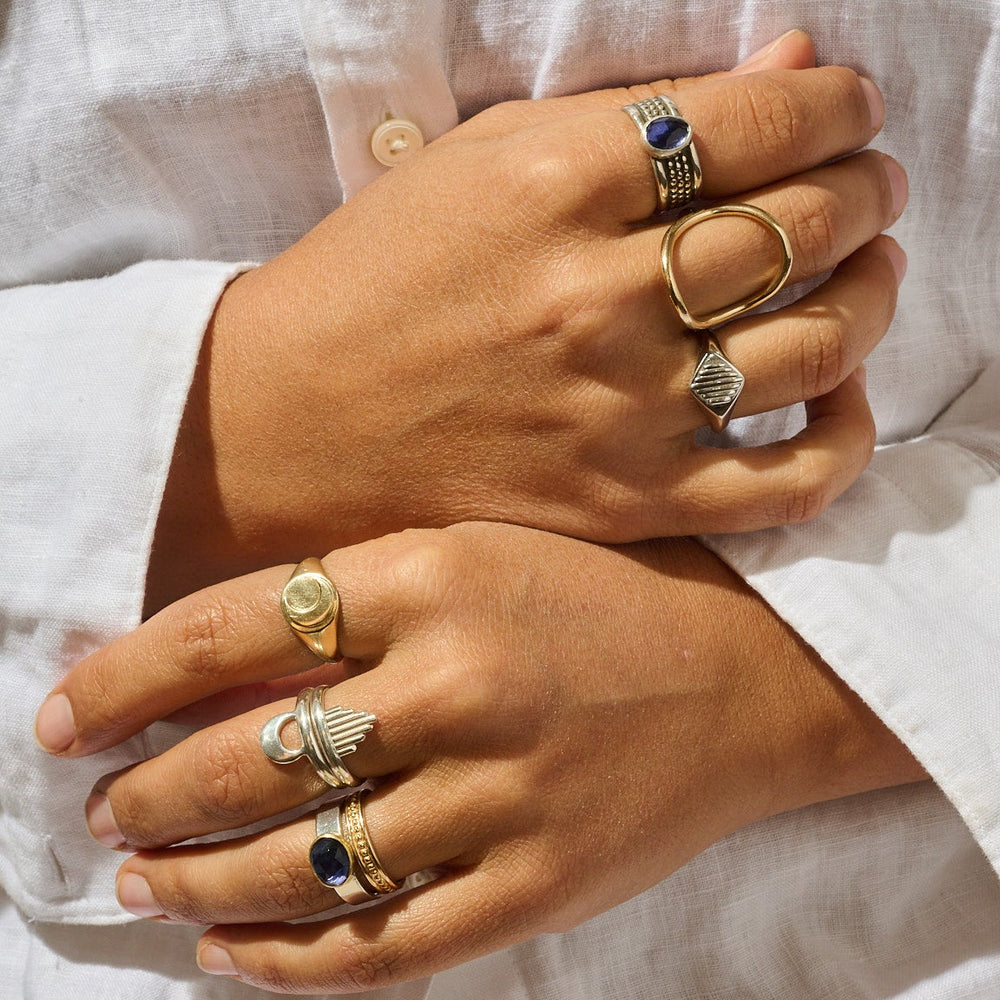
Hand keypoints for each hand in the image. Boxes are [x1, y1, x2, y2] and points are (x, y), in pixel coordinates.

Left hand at [36, 523, 924, 992]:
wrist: (747, 672)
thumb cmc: (606, 594)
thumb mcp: (481, 549)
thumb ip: (359, 593)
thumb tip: (217, 656)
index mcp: (436, 575)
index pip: (232, 625)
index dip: (126, 675)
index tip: (62, 713)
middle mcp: (460, 683)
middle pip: (251, 756)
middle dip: (149, 790)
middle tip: (102, 805)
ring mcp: (502, 796)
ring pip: (302, 863)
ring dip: (196, 879)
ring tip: (140, 879)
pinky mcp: (540, 884)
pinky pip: (388, 945)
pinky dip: (291, 965)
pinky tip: (231, 954)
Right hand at [148, 32, 905, 609]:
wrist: (291, 423)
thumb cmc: (376, 278)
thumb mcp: (484, 157)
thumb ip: (639, 113)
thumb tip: (784, 68)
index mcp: (557, 183)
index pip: (759, 122)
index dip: (832, 103)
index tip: (845, 108)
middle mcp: (598, 297)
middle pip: (804, 226)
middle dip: (867, 188)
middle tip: (868, 184)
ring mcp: (618, 410)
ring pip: (819, 344)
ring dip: (874, 291)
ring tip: (867, 267)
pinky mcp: (624, 502)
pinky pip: (787, 482)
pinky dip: (847, 435)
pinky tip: (843, 395)